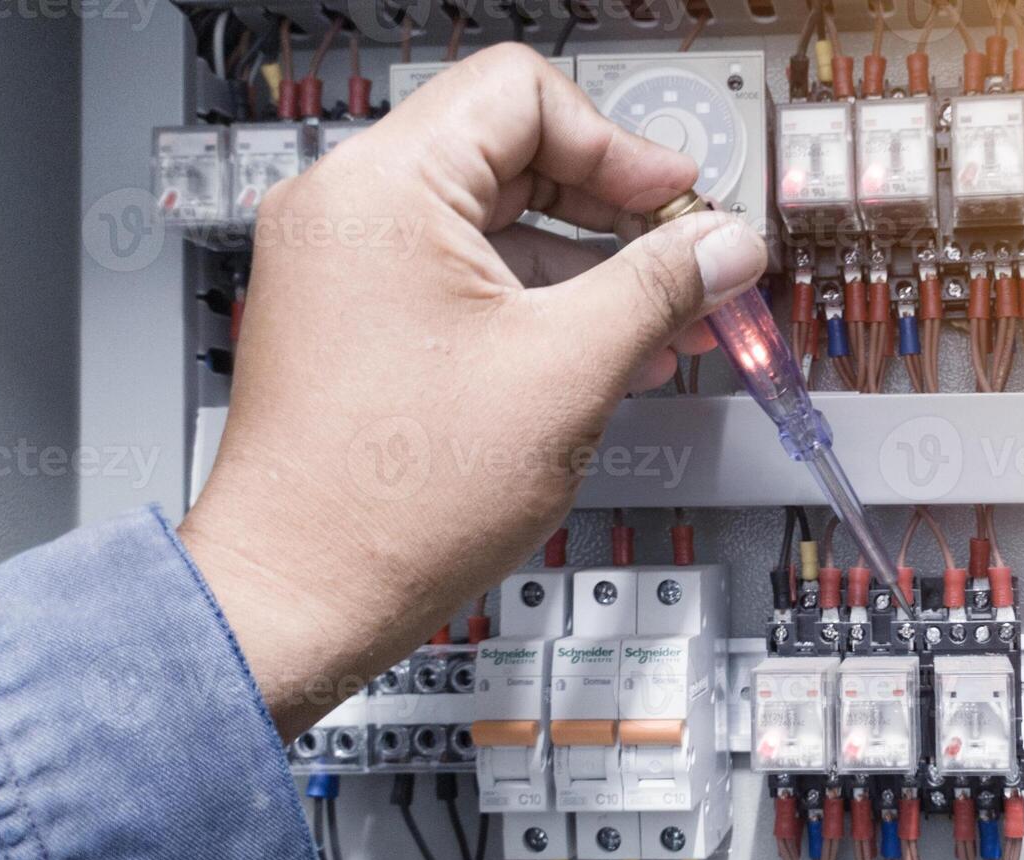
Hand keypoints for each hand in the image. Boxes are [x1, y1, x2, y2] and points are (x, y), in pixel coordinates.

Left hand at [178, 45, 766, 738]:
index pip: (524, 96)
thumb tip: (724, 245)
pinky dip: (538, 304)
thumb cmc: (390, 501)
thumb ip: (661, 288)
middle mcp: (348, 211)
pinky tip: (604, 353)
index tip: (682, 204)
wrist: (299, 598)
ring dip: (588, 266)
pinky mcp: (354, 322)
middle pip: (513, 154)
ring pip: (494, 224)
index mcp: (383, 190)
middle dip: (616, 213)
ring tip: (667, 325)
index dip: (621, 148)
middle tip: (690, 262)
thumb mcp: (568, 373)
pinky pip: (463, 279)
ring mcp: (345, 268)